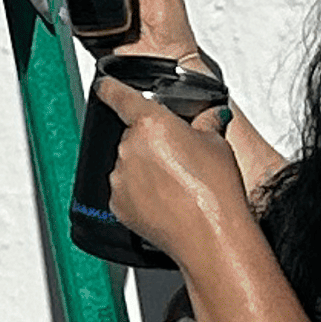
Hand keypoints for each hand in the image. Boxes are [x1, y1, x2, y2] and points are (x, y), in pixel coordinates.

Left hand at [97, 72, 244, 267]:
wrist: (211, 236)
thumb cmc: (215, 191)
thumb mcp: (217, 144)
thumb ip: (205, 123)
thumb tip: (209, 117)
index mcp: (150, 124)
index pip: (119, 96)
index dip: (109, 88)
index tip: (103, 85)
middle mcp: (129, 148)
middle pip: (133, 136)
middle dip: (152, 143)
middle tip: (179, 158)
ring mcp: (120, 178)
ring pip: (129, 164)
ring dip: (146, 169)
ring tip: (177, 184)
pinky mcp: (118, 205)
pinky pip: (126, 190)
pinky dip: (141, 193)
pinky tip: (166, 200)